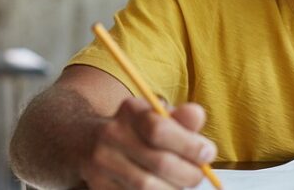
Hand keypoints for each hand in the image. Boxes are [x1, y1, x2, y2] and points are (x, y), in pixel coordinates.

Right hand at [80, 97, 217, 188]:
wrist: (85, 142)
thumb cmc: (135, 130)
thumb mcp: (157, 116)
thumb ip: (180, 118)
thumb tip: (198, 115)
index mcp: (130, 112)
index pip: (159, 129)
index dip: (189, 144)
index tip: (208, 153)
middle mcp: (111, 135)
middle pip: (159, 163)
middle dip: (188, 173)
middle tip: (198, 175)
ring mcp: (101, 164)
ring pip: (147, 187)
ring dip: (173, 188)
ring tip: (180, 183)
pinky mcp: (98, 187)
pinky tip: (163, 187)